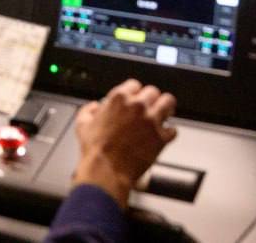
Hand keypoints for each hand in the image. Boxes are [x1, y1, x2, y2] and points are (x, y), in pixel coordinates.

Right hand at [72, 79, 176, 207]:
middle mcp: (138, 106)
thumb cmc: (95, 151)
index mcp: (119, 98)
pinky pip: (173, 129)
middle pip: (153, 92)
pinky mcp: (161, 137)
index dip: (135, 92)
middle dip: (151, 99)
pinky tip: (163, 135)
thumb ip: (88, 110)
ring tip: (165, 113)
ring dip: (166, 107)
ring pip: (168, 102)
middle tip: (150, 107)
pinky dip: (169, 132)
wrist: (106, 171)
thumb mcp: (82, 125)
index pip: (135, 84)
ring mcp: (151, 120)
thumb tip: (94, 107)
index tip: (135, 98)